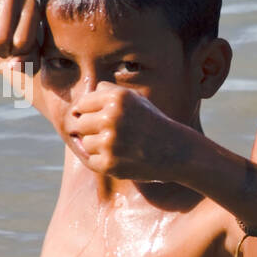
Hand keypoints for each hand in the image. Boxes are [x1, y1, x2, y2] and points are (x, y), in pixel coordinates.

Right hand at [0, 0, 43, 72]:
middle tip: (3, 44)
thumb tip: (12, 65)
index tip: (17, 47)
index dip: (17, 52)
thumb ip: (28, 61)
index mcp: (32, 5)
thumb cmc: (15, 34)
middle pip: (1, 39)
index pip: (22, 41)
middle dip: (1, 50)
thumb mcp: (28, 49)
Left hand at [67, 82, 191, 181]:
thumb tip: (80, 100)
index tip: (101, 121)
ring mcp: (110, 142)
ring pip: (84, 144)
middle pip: (79, 124)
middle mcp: (111, 117)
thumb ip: (108, 92)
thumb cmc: (152, 123)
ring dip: (97, 147)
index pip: (81, 105)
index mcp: (116, 98)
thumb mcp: (135, 98)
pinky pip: (91, 161)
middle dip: (91, 130)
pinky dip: (102, 162)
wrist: (177, 151)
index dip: (88, 114)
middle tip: (112, 135)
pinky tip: (120, 159)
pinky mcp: (109, 164)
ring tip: (119, 147)